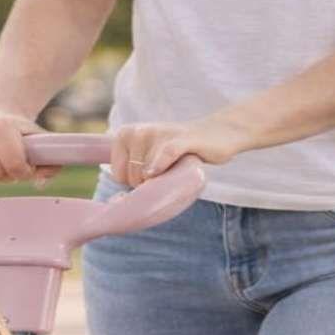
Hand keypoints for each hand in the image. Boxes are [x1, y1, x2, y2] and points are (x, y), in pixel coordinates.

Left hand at [108, 116, 248, 184]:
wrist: (216, 133)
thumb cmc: (178, 153)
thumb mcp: (149, 158)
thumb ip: (131, 173)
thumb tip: (118, 203)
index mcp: (126, 134)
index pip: (118, 174)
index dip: (132, 184)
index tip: (148, 179)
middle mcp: (138, 131)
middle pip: (132, 177)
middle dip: (148, 184)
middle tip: (166, 173)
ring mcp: (158, 133)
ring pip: (146, 172)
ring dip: (161, 181)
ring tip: (175, 169)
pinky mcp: (182, 139)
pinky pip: (165, 154)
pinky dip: (160, 165)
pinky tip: (158, 172)